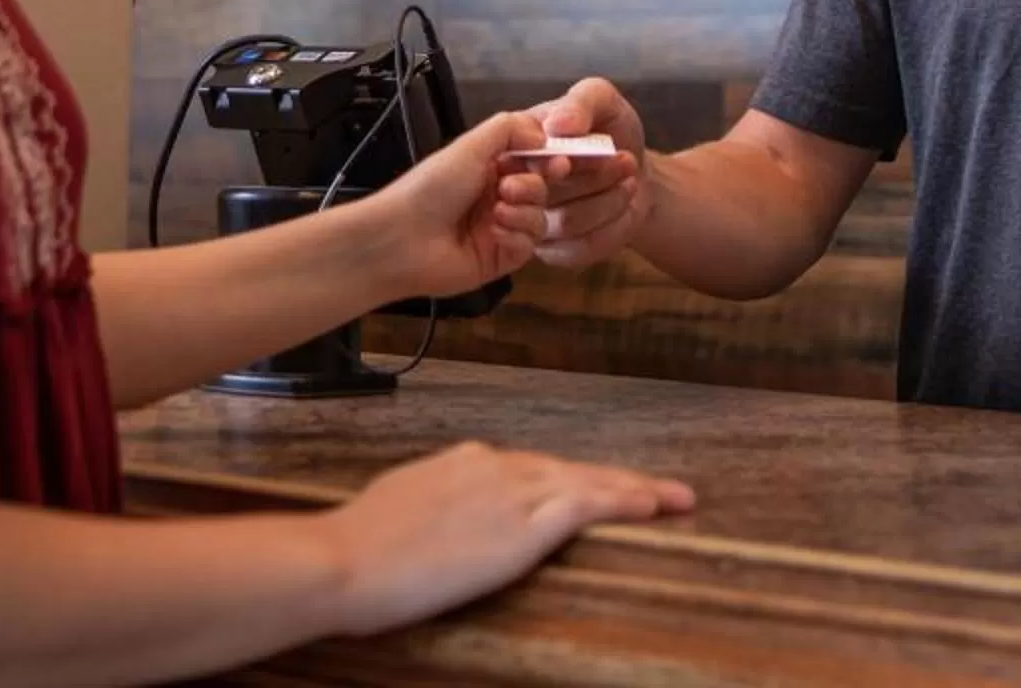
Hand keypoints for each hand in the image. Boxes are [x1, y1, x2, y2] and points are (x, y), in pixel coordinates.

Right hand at [322, 441, 693, 632]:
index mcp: (462, 462)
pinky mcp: (523, 528)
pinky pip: (588, 506)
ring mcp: (511, 494)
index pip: (529, 468)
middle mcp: (492, 466)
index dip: (566, 479)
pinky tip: (654, 506)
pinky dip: (625, 501)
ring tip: (674, 498)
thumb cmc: (358, 546)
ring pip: (587, 482)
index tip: (589, 487)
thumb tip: (442, 521)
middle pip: (567, 469)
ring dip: (634, 489)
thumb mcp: (399, 508)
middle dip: (614, 478)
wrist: (346, 559)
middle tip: (659, 489)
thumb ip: (432, 507)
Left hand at [361, 111, 550, 299]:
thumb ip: (508, 129)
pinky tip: (493, 234)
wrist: (403, 238)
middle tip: (507, 189)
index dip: (547, 159)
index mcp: (489, 167)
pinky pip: (529, 246)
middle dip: (531, 187)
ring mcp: (501, 229)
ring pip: (539, 217)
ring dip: (523, 212)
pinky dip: (515, 237)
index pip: (532, 159)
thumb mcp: (469, 146)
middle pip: (541, 189)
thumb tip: (544, 134)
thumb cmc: (433, 187)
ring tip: (497, 213)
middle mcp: (497, 196)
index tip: (558, 160)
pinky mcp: (502, 258)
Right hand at [522, 78, 648, 269]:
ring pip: (565, 224)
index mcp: (514, 147)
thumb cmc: (609, 130)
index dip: (542, 165)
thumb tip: (560, 125)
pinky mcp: (556, 251)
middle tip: (627, 161)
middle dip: (587, 180)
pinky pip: (580, 249)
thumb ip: (581, 102)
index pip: (512, 164)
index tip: (571, 159)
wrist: (633, 170)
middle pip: (537, 198)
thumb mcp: (601, 100)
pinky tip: (628, 208)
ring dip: (608, 201)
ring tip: (631, 179)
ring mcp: (533, 224)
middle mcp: (514, 188)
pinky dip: (613, 226)